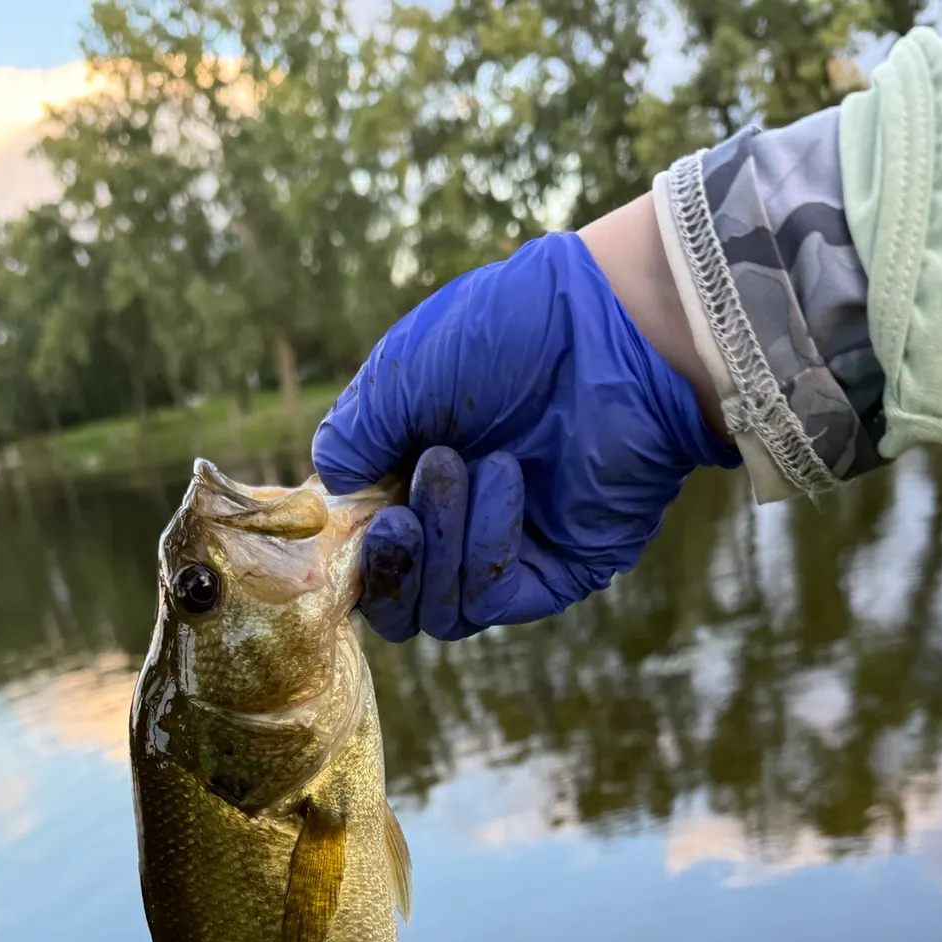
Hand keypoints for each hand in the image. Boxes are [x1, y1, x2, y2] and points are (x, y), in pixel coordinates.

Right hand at [312, 230, 738, 641]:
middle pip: (397, 605)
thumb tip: (331, 495)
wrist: (609, 328)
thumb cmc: (507, 333)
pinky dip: (487, 547)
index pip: (365, 557)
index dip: (346, 558)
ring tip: (454, 465)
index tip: (337, 532)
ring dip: (438, 547)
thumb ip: (354, 437)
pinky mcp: (557, 574)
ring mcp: (506, 555)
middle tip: (399, 517)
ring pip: (440, 613)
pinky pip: (495, 600)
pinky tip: (505, 479)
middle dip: (388, 569)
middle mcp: (456, 529)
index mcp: (411, 482)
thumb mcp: (402, 376)